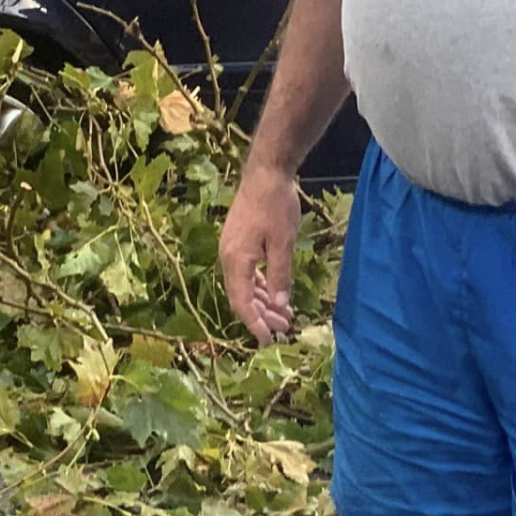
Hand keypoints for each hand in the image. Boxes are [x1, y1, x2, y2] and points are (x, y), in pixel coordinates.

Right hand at [220, 162, 301, 344]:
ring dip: (263, 302)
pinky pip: (247, 273)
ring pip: (245, 286)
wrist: (265, 174)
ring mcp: (232, 250)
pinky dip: (261, 286)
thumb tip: (280, 306)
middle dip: (262, 315)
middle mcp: (228, 258)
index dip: (255, 324)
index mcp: (236, 261)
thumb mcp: (282, 243)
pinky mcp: (239, 243)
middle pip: (242, 297)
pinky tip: (275, 293)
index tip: (269, 341)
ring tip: (285, 314)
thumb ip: (280, 276)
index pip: (241, 302)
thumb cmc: (275, 206)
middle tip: (287, 328)